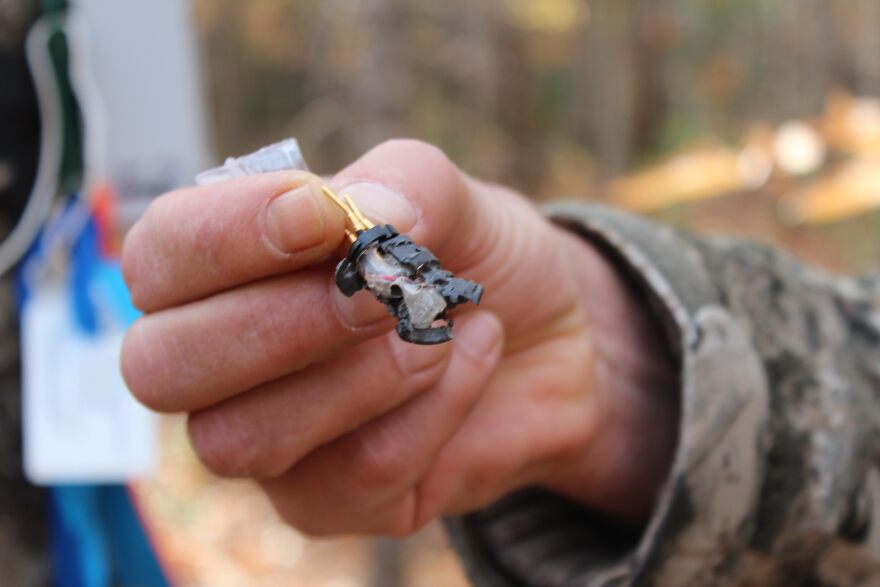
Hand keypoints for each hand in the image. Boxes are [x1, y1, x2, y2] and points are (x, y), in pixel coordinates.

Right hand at [121, 140, 676, 535]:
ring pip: (244, 439)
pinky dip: (429, 412)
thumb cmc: (472, 261)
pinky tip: (468, 362)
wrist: (550, 339)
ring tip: (441, 330)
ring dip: (361, 377)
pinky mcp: (329, 500)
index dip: (224, 239)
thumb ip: (400, 184)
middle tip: (385, 292)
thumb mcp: (449, 198)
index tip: (321, 216)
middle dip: (282, 324)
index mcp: (226, 269)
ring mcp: (269, 439)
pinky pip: (351, 476)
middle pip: (162, 367)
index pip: (160, 258)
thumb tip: (370, 218)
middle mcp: (224, 361)